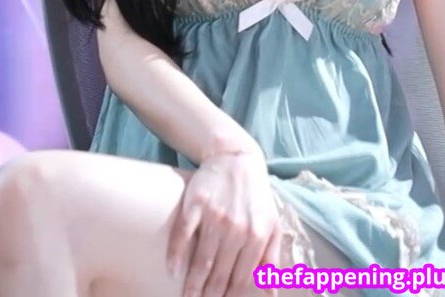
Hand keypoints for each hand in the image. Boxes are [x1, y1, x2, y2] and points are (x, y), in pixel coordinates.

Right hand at [167, 148, 281, 295]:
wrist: (237, 160)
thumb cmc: (256, 198)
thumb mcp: (272, 225)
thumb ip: (271, 259)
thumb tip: (271, 293)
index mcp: (257, 236)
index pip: (241, 279)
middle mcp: (237, 229)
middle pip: (219, 274)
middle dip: (209, 296)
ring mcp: (215, 216)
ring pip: (201, 260)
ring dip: (192, 284)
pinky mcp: (196, 203)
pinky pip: (183, 234)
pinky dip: (176, 254)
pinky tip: (172, 270)